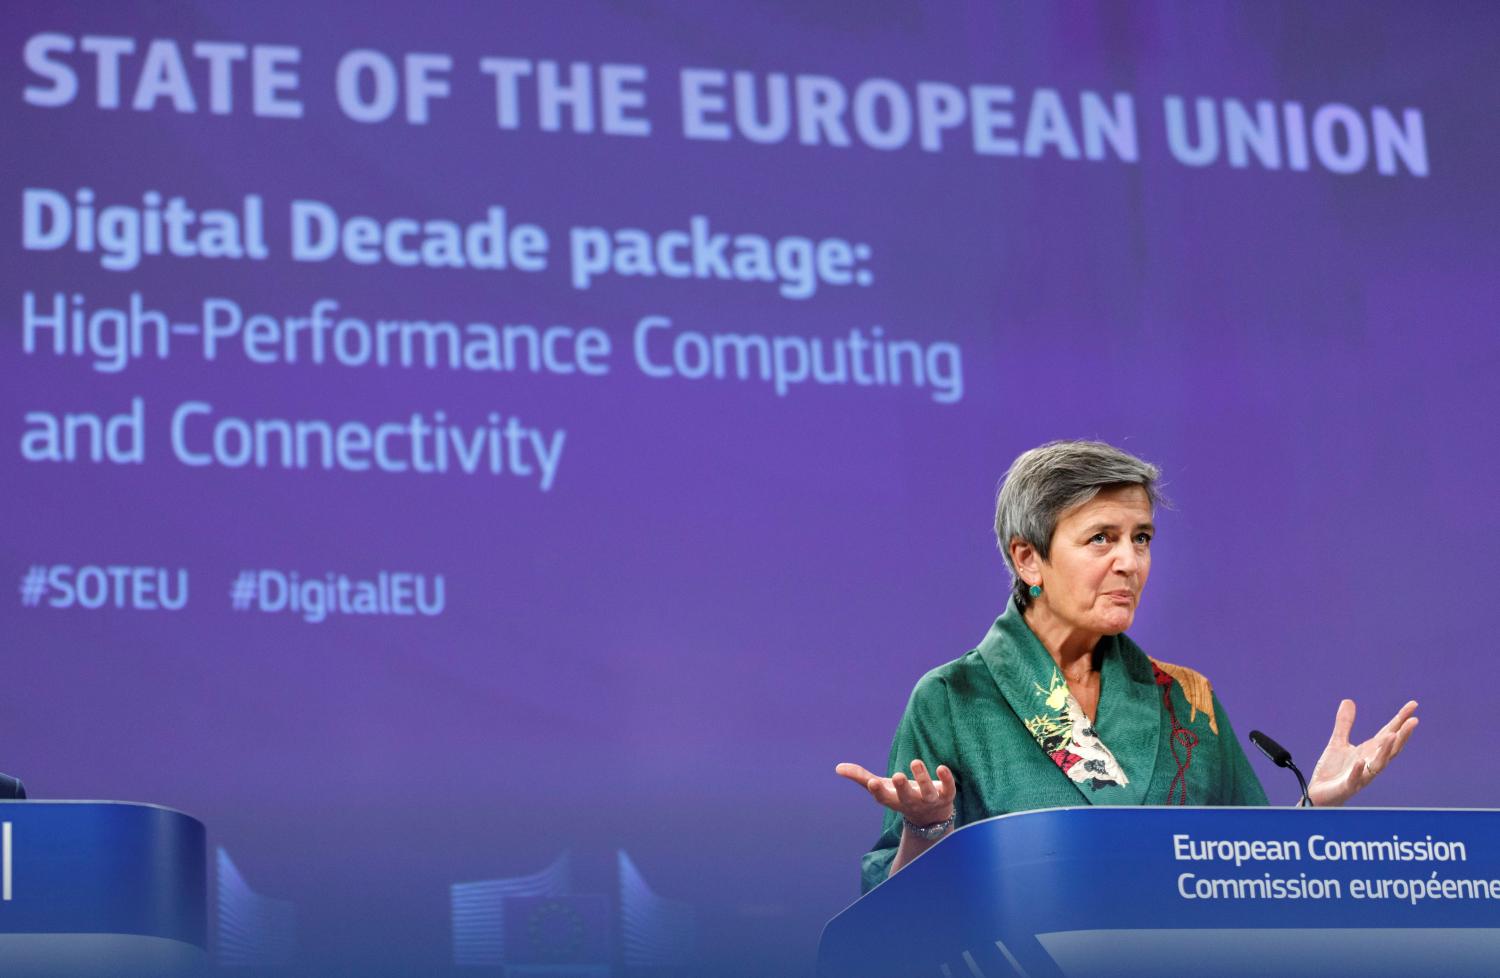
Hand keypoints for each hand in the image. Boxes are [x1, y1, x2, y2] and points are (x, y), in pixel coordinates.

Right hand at [835, 759, 954, 827]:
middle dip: (902, 787)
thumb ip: (861, 778)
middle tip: (897, 776)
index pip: (885, 798)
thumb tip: (838, 768)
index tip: (872, 782)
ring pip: (927, 792)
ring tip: (915, 762)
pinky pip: (949, 788)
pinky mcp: (946, 794)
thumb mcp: (883, 788)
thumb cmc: (901, 797)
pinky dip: (946, 779)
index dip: (878, 791)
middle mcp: (912, 802)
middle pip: (907, 797)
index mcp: (895, 800)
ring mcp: (930, 799)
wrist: (931, 818)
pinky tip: (942, 768)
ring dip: (923, 778)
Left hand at [1307, 699, 1418, 806]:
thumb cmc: (1333, 771)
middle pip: (1391, 749)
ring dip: (1385, 751)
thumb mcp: (1338, 742)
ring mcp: (1361, 776)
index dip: (1401, 719)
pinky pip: (1354, 780)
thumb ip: (1344, 724)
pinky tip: (1360, 762)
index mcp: (1369, 751)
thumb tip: (1349, 701)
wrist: (1318, 794)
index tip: (1413, 705)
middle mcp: (1370, 763)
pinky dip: (1358, 771)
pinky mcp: (1347, 786)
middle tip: (1414, 721)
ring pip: (1378, 765)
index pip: (1389, 733)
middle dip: (1402, 736)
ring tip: (1391, 735)